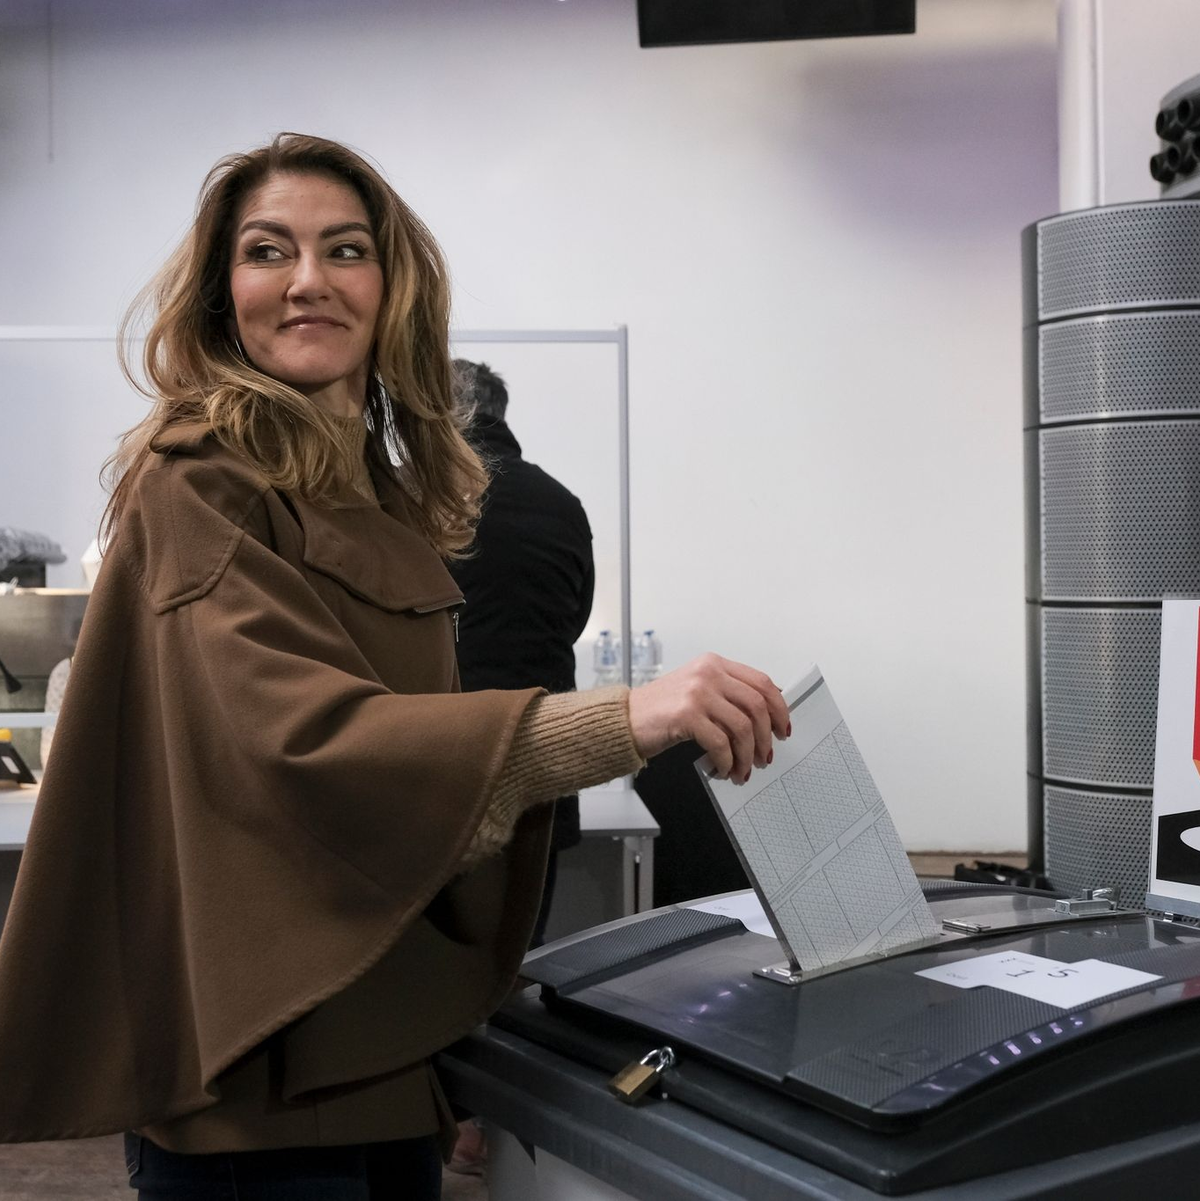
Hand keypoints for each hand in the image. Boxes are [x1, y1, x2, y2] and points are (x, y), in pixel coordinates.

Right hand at [627, 653, 788, 782]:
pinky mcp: (687, 714)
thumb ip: (727, 696)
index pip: (762, 682)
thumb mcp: (697, 691)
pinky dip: (727, 761)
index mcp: (714, 664)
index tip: (782, 728)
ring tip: (743, 770)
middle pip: (757, 705)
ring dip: (747, 755)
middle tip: (765, 756)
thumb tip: (763, 717)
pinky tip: (724, 769)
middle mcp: (708, 674)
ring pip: (742, 727)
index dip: (779, 708)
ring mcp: (698, 693)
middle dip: (766, 737)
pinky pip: (721, 743)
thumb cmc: (659, 709)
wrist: (624, 719)